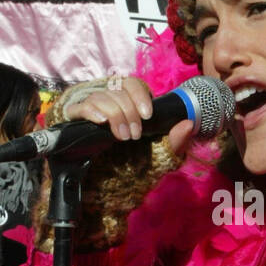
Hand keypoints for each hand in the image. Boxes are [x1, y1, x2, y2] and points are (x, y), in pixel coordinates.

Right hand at [64, 77, 194, 160]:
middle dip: (129, 112)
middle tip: (134, 135)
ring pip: (100, 97)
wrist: (105, 182)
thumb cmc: (134, 161)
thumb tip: (189, 123)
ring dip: (114, 115)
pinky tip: (101, 122)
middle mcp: (108, 101)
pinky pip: (79, 107)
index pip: (131, 84)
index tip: (147, 115)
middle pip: (117, 92)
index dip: (139, 95)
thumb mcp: (160, 153)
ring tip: (121, 136)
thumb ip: (176, 140)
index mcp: (127, 102)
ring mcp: (91, 109)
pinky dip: (91, 111)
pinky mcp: (75, 119)